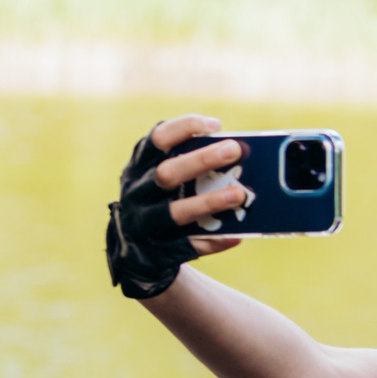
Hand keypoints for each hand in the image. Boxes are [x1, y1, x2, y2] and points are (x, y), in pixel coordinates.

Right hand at [105, 115, 249, 298]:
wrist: (137, 251)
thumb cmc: (164, 200)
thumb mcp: (166, 177)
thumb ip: (191, 166)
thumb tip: (239, 158)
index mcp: (139, 166)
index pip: (157, 139)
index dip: (184, 128)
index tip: (215, 125)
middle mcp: (136, 192)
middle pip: (166, 174)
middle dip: (201, 160)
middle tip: (234, 150)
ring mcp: (143, 224)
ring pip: (176, 212)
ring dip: (210, 202)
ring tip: (240, 194)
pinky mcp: (156, 252)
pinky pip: (187, 246)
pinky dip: (213, 240)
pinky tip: (236, 236)